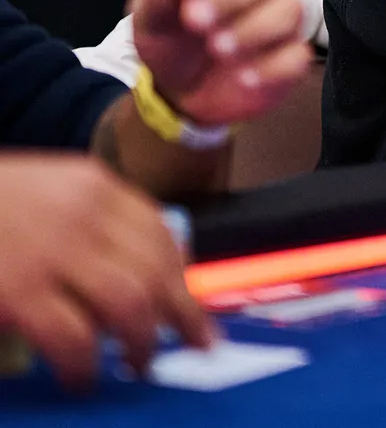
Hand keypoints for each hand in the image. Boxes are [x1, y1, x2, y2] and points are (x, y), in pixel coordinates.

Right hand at [0, 155, 213, 390]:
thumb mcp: (45, 193)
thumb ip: (90, 221)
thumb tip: (142, 272)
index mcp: (92, 184)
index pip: (162, 232)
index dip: (182, 276)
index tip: (191, 305)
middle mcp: (83, 211)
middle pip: (158, 269)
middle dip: (179, 315)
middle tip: (186, 346)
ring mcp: (50, 250)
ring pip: (131, 303)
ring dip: (142, 342)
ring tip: (137, 364)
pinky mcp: (18, 289)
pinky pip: (75, 337)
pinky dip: (85, 365)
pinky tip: (81, 377)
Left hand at [131, 0, 311, 127]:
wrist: (182, 92)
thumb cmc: (172, 43)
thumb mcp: (151, 22)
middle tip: (194, 20)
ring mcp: (280, 22)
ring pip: (289, 10)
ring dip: (252, 29)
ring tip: (217, 48)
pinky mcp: (290, 58)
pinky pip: (297, 56)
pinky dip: (271, 66)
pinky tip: (243, 77)